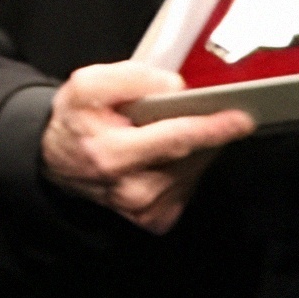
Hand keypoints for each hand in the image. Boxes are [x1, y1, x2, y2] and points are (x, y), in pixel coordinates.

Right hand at [38, 61, 254, 233]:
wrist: (57, 160)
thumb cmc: (76, 121)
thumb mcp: (88, 84)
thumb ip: (131, 78)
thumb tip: (175, 87)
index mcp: (113, 156)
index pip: (175, 140)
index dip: (211, 128)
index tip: (241, 119)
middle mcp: (132, 190)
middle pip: (191, 155)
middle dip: (202, 128)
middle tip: (192, 109)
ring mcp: (145, 210)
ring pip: (194, 168)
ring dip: (191, 145)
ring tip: (161, 131)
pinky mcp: (156, 219)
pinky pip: (189, 183)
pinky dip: (184, 163)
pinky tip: (162, 154)